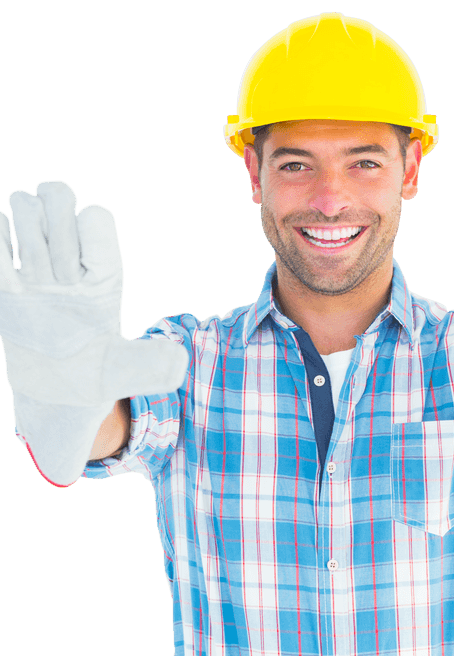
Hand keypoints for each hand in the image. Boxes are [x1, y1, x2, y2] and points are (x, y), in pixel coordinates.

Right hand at [1, 181, 186, 484]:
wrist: (57, 400)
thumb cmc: (97, 381)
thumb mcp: (123, 374)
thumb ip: (148, 365)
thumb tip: (178, 362)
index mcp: (103, 275)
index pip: (96, 218)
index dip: (85, 232)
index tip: (79, 274)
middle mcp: (71, 264)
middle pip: (59, 199)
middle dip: (50, 221)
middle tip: (48, 271)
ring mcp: (37, 270)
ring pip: (26, 206)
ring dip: (22, 228)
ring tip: (25, 276)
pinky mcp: (7, 286)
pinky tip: (6, 273)